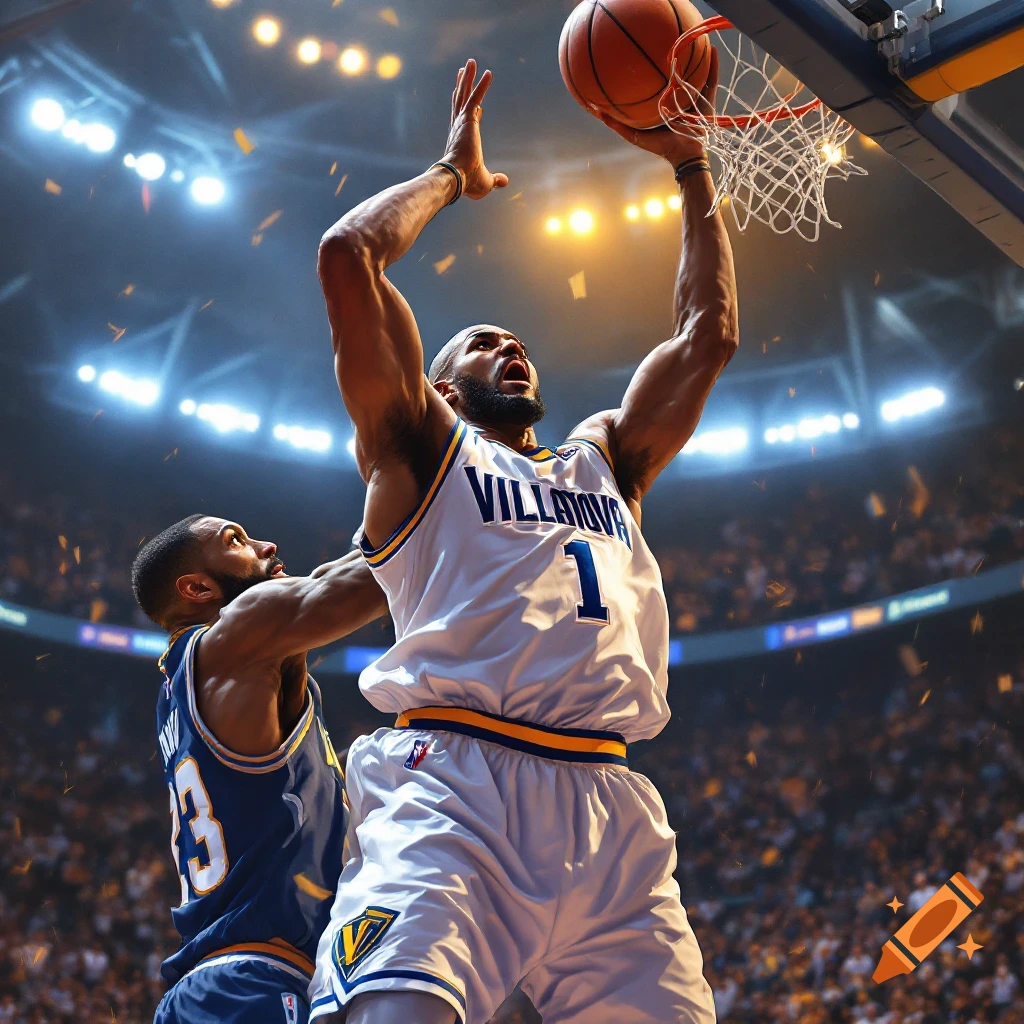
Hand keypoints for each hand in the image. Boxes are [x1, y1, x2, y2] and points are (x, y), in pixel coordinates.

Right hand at [441, 59, 508, 199]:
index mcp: (461, 142)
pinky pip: (475, 97)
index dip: (473, 112)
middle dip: (463, 86)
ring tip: (472, 61)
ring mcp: (461, 123)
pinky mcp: (467, 120)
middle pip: (460, 101)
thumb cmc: (467, 184)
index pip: (467, 122)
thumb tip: (504, 182)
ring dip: (468, 77)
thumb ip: (495, 179)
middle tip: (463, 72)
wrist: (456, 180)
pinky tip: (488, 72)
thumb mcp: (486, 182)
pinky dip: (482, 84)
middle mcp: (458, 129)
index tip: (477, 105)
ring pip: (464, 94)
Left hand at [595, 46, 718, 166]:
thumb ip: (617, 124)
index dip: (653, 72)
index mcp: (664, 106)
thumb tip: (596, 112)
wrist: (683, 154)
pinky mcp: (707, 102)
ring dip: (697, 59)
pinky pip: (711, 81)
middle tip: (670, 43)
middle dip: (675, 61)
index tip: (645, 56)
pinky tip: (713, 51)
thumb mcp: (634, 135)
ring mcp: (694, 100)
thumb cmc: (660, 147)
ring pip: (696, 75)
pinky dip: (713, 67)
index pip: (659, 86)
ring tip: (694, 40)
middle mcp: (680, 100)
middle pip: (678, 77)